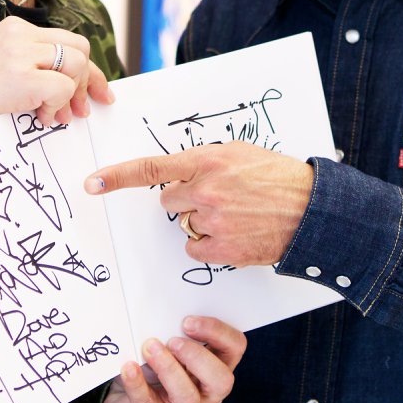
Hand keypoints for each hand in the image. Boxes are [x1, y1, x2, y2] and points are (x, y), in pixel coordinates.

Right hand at [0, 17, 113, 125]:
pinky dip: (57, 106)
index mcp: (17, 28)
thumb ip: (35, 65)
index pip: (68, 41)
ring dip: (70, 96)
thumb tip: (75, 87)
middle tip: (80, 110)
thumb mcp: (5, 65)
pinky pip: (62, 87)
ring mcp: (21, 53)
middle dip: (87, 82)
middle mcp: (21, 34)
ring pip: (75, 66)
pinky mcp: (21, 75)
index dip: (88, 69)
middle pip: (79, 49)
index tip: (99, 92)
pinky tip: (40, 117)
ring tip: (55, 115)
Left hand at [85, 141, 313, 268]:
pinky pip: (196, 248)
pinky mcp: (222, 248)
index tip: (92, 183)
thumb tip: (179, 172)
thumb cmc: (277, 177)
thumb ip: (205, 161)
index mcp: (208, 161)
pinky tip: (236, 233)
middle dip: (186, 200)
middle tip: (218, 198)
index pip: (152, 168)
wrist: (310, 209)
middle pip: (169, 201)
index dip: (118, 177)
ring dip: (203, 222)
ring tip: (236, 215)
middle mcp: (205, 190)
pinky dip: (211, 244)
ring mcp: (213, 221)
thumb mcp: (240, 153)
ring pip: (185, 225)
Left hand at [102, 315, 246, 402]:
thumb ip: (173, 332)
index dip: (218, 332)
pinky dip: (137, 384)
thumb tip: (161, 310)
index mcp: (216, 367)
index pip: (234, 347)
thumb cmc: (154, 369)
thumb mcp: (170, 350)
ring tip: (150, 348)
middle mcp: (207, 392)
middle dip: (199, 357)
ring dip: (170, 369)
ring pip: (188, 397)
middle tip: (174, 340)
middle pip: (222, 379)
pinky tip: (129, 367)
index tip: (188, 321)